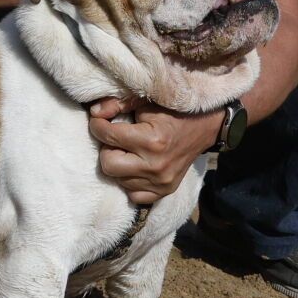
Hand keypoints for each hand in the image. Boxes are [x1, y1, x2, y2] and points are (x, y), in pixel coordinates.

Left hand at [87, 98, 224, 205]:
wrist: (204, 128)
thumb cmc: (172, 111)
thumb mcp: (146, 101)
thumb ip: (118, 104)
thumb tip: (94, 113)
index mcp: (151, 140)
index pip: (108, 137)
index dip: (98, 126)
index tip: (99, 121)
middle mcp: (156, 166)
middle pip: (108, 165)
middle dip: (107, 149)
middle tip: (115, 139)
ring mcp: (161, 182)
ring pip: (118, 180)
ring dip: (118, 164)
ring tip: (128, 151)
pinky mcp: (165, 191)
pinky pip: (134, 195)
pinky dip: (130, 182)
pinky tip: (135, 167)